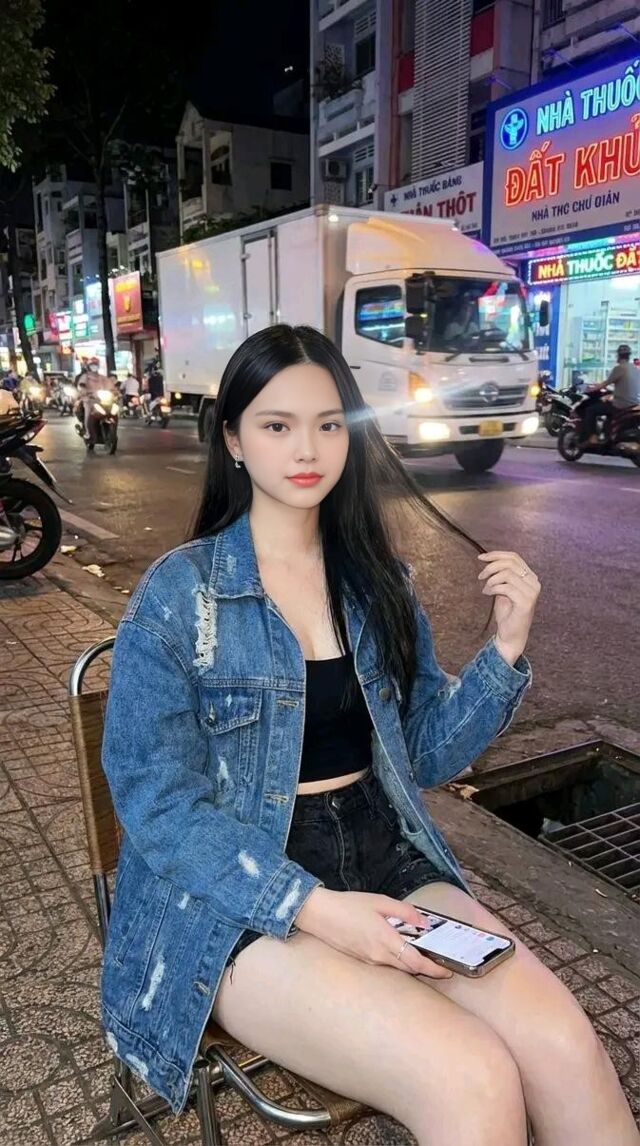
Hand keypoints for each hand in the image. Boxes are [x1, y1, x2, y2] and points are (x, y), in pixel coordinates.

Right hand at [294, 888, 452, 978]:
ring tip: (422, 952)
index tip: (447, 970)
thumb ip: (405, 912)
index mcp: (385, 940)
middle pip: (409, 969)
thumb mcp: (380, 901)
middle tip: (439, 962)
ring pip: (397, 967)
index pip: (416, 962)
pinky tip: (398, 947)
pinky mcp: (362, 960)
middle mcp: (378, 956)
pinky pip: (385, 964)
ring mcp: (369, 960)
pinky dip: (397, 959)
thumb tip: (425, 922)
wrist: (320, 914)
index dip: (434, 968)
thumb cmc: (349, 905)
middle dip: (426, 968)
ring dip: (411, 963)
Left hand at [477, 551, 540, 664]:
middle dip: (491, 566)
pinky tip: (487, 593)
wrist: (511, 635)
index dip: (496, 554)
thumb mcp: (502, 589)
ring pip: (507, 574)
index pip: (514, 557)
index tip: (480, 557)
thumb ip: (501, 575)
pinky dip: (493, 588)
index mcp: (530, 577)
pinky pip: (505, 587)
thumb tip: (489, 559)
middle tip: (480, 576)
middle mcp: (534, 582)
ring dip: (491, 580)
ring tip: (485, 589)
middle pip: (510, 563)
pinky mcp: (526, 602)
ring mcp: (532, 592)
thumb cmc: (506, 613)